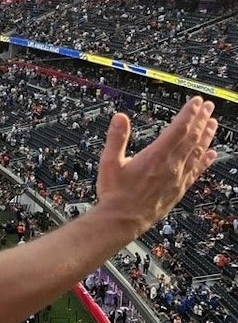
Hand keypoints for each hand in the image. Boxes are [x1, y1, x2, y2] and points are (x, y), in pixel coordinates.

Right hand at [95, 97, 217, 235]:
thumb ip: (117, 138)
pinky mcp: (179, 189)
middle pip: (192, 138)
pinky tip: (212, 154)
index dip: (189, 114)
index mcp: (155, 156)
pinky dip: (206, 160)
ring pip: (198, 152)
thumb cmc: (115, 194)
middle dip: (201, 120)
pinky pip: (197, 171)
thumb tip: (120, 117)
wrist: (123, 220)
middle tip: (208, 107)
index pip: (178, 130)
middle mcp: (171, 166)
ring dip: (207, 136)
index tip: (195, 102)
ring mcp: (178, 178)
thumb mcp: (109, 162)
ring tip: (213, 123)